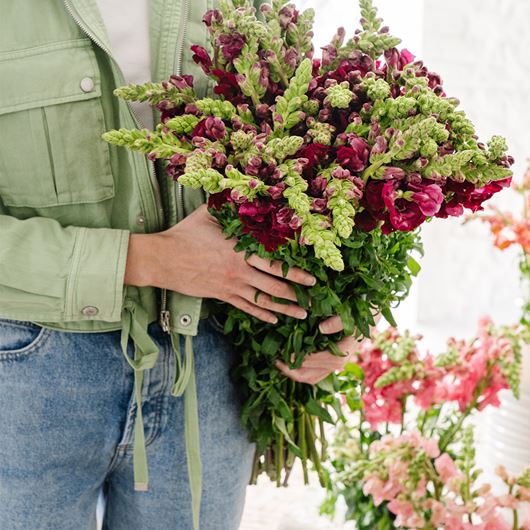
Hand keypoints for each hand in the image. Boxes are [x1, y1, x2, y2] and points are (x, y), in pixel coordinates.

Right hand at [124, 205, 315, 322]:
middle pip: (275, 286)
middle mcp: (240, 271)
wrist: (162, 259)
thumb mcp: (207, 215)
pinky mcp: (221, 295)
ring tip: (301, 314)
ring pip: (263, 301)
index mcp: (240, 251)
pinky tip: (273, 318)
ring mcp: (231, 286)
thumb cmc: (184, 235)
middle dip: (296, 294)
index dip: (296, 273)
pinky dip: (261, 314)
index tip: (312, 278)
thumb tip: (239, 190)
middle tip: (313, 300)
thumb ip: (227, 206)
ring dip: (284, 308)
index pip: (275, 265)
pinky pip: (245, 307)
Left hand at [276, 313, 380, 383]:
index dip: (301, 358)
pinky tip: (287, 361)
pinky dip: (300, 370)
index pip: (319, 360)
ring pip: (311, 377)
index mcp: (343, 351)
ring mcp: (334, 364)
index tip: (285, 352)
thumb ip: (338, 321)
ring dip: (294, 373)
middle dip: (292, 370)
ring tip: (278, 363)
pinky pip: (314, 373)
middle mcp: (338, 362)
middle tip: (276, 360)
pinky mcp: (330, 362)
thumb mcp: (352, 312)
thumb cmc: (359, 311)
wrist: (369, 314)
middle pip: (312, 374)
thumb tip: (322, 328)